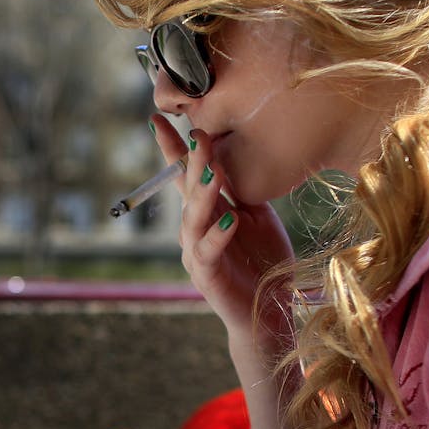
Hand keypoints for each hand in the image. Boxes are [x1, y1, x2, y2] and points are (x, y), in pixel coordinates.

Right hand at [154, 117, 299, 428]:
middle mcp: (193, 230)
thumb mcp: (257, 215)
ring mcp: (196, 254)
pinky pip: (208, 252)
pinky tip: (231, 218)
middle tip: (199, 133)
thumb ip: (244, 189)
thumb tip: (238, 151)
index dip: (171, 148)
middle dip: (190, 161)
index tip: (159, 118)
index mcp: (205, 212)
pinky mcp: (207, 277)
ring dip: (202, 193)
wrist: (269, 310)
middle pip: (186, 190)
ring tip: (213, 169)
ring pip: (193, 218)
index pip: (183, 174)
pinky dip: (219, 235)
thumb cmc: (263, 261)